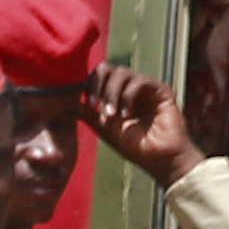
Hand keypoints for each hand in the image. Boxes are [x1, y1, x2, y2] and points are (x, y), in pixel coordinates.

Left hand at [84, 62, 198, 183]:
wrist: (160, 160)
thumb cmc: (136, 148)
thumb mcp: (105, 129)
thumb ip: (88, 114)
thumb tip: (67, 102)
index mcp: (117, 94)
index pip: (98, 76)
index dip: (88, 85)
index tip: (86, 104)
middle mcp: (131, 88)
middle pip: (107, 68)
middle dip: (97, 85)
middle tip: (95, 105)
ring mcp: (146, 88)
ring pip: (121, 72)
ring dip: (111, 93)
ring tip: (112, 115)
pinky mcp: (161, 90)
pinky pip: (139, 81)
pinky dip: (128, 96)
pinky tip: (127, 114)